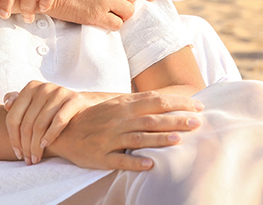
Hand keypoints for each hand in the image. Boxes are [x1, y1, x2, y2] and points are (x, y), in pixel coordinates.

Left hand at [4, 81, 104, 164]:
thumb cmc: (51, 108)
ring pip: (40, 125)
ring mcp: (59, 92)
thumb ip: (17, 103)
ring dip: (36, 146)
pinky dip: (50, 135)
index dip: (13, 139)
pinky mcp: (74, 99)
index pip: (13, 117)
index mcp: (30, 87)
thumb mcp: (33, 104)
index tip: (18, 154)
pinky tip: (46, 145)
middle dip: (26, 146)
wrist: (80, 105)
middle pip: (27, 124)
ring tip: (36, 157)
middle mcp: (43, 87)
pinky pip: (58, 121)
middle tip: (28, 160)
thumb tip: (7, 105)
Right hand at [46, 91, 203, 170]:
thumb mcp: (116, 104)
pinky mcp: (101, 156)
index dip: (178, 103)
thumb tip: (163, 99)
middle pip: (151, 118)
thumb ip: (138, 102)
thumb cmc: (95, 117)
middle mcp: (119, 120)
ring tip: (178, 140)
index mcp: (124, 106)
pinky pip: (120, 159)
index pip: (156, 101)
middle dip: (175, 120)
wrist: (64, 130)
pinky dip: (135, 161)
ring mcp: (110, 138)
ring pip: (138, 138)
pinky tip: (150, 164)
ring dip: (159, 139)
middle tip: (197, 122)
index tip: (198, 106)